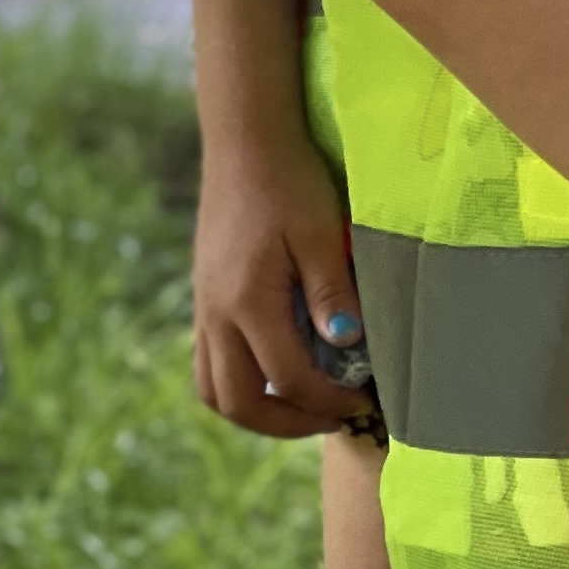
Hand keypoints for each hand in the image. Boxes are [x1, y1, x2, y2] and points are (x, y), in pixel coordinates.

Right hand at [189, 122, 373, 436]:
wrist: (245, 144)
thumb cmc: (290, 181)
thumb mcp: (321, 232)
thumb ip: (332, 291)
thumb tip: (347, 346)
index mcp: (246, 302)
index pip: (287, 377)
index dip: (328, 400)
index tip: (365, 401)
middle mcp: (214, 314)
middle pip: (237, 402)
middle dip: (287, 424)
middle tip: (334, 419)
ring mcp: (203, 309)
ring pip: (215, 390)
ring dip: (257, 411)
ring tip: (305, 408)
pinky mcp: (204, 299)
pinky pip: (210, 364)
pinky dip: (242, 383)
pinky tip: (279, 372)